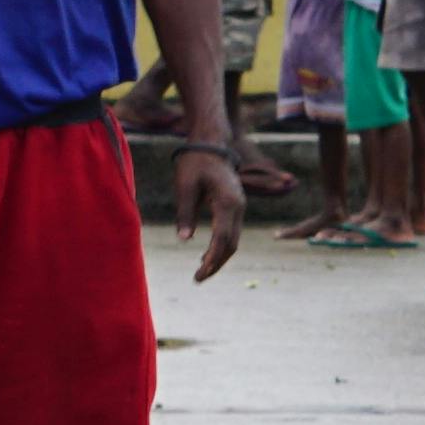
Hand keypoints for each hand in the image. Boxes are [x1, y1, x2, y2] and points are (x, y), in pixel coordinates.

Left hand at [177, 137, 247, 279]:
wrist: (210, 145)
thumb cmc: (194, 163)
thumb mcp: (185, 187)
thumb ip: (185, 213)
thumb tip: (185, 240)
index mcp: (228, 202)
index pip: (222, 238)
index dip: (212, 259)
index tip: (198, 275)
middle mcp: (239, 206)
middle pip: (232, 243)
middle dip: (216, 263)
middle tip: (198, 279)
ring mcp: (240, 206)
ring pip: (234, 239)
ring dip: (220, 257)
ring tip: (201, 272)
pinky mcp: (235, 206)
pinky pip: (231, 231)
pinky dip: (222, 245)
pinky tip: (207, 256)